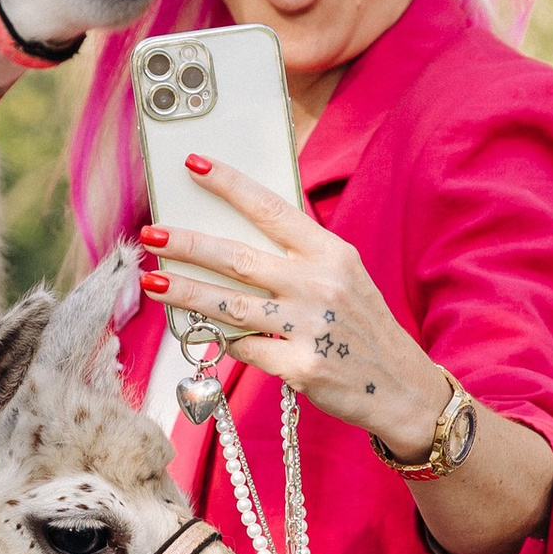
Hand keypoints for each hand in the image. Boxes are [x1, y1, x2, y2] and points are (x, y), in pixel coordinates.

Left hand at [137, 155, 552, 553]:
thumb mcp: (344, 278)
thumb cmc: (362, 329)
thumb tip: (232, 243)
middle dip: (187, 244)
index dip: (229, 184)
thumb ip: (298, 258)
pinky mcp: (301, 368)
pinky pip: (245, 350)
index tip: (193, 165)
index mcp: (330, 253)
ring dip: (186, 292)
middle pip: (237, 257)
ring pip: (229, 304)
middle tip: (150, 234)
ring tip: (153, 283)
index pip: (270, 209)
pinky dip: (227, 342)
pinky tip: (213, 336)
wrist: (402, 388)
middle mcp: (320, 284)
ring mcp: (309, 327)